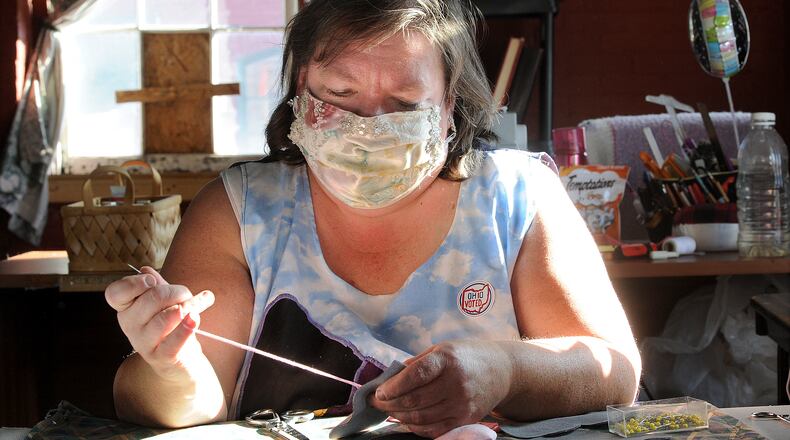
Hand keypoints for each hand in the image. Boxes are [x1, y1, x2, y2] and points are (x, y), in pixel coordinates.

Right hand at [105, 266, 214, 379]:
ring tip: (195, 310)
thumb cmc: (171, 326)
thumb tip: (146, 270)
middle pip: (151, 298)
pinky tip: (194, 319)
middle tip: (187, 296)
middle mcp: (130, 326)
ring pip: (164, 318)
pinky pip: (173, 341)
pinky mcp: (162, 357)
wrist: (182, 360)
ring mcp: (144, 343)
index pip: (115, 294)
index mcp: (126, 309)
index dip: (133, 283)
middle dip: (177, 291)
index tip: (152, 281)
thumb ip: (157, 286)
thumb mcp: (164, 302)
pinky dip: (186, 328)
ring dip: (187, 307)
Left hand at [370, 341, 512, 437]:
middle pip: (415, 400)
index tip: (379, 392)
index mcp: (447, 359)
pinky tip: (407, 421)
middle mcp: (455, 382)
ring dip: (400, 416)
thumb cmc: (467, 356)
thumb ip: (417, 363)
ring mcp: (462, 403)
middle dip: (390, 404)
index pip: (415, 376)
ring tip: (389, 411)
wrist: (503, 370)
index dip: (393, 387)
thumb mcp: (442, 349)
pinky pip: (435, 430)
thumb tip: (391, 378)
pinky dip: (417, 428)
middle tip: (377, 403)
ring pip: (422, 418)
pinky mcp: (466, 419)